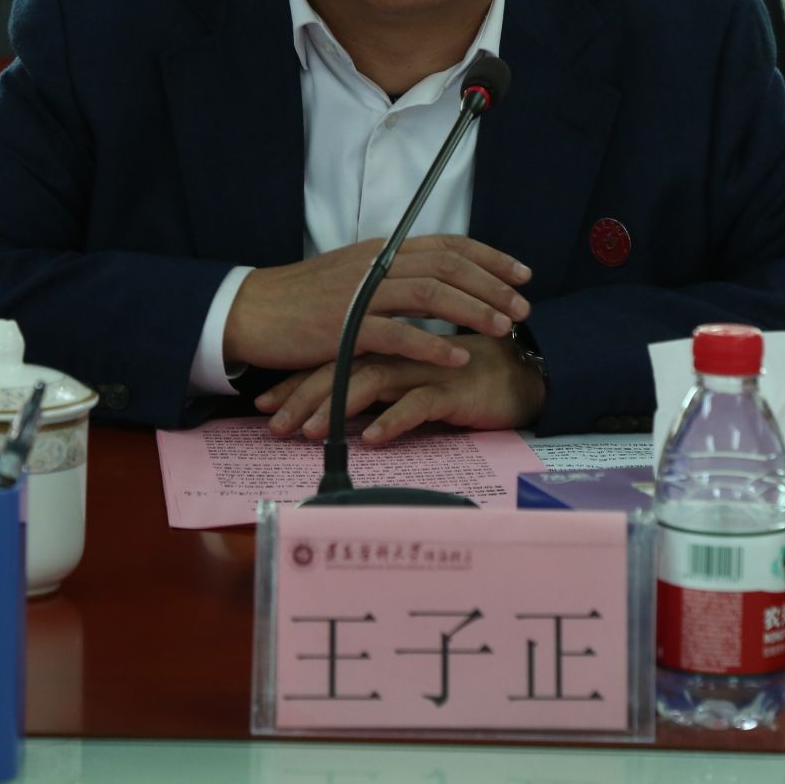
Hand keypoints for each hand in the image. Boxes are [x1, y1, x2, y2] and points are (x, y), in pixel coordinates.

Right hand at [224, 234, 530, 372]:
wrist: (251, 310)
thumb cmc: (301, 298)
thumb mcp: (352, 275)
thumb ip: (391, 276)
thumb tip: (432, 283)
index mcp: (382, 250)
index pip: (447, 244)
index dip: (490, 257)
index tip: (521, 273)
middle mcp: (376, 264)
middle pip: (448, 265)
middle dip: (493, 285)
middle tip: (524, 307)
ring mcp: (361, 294)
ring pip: (431, 293)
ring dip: (474, 309)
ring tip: (504, 328)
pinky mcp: (345, 327)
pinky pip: (398, 334)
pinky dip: (433, 345)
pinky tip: (458, 358)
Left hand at [254, 333, 547, 444]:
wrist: (521, 376)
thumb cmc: (462, 377)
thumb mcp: (411, 378)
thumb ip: (379, 383)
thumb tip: (337, 404)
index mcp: (387, 344)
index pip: (330, 357)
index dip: (296, 380)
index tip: (264, 403)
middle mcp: (401, 352)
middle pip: (341, 367)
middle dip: (302, 396)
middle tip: (272, 424)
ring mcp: (425, 368)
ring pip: (371, 382)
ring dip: (336, 407)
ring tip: (308, 433)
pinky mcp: (453, 388)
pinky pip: (419, 404)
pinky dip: (394, 420)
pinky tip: (373, 439)